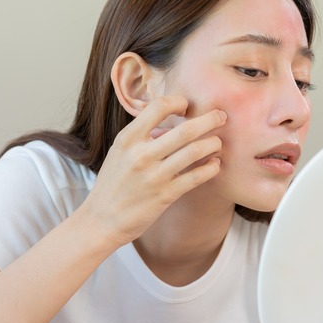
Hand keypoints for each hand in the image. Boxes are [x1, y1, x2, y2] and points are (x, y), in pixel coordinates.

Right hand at [79, 95, 225, 246]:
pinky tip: (215, 164)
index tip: (187, 106)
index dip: (179, 102)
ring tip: (218, 142)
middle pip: (185, 129)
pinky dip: (211, 168)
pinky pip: (196, 177)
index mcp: (127, 139)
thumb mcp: (119, 152)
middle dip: (209, 119)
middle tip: (221, 116)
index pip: (159, 107)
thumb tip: (170, 123)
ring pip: (195, 151)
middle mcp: (141, 155)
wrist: (101, 219)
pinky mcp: (165, 196)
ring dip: (213, 143)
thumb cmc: (113, 182)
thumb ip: (142, 135)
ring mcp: (154, 176)